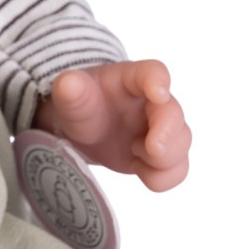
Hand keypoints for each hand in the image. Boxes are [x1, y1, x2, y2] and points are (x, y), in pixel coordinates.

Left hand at [34, 60, 190, 191]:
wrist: (80, 131)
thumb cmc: (79, 104)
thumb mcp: (69, 96)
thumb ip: (69, 89)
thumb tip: (68, 83)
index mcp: (131, 78)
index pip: (152, 71)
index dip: (159, 81)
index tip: (159, 94)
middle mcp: (153, 102)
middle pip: (173, 112)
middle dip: (168, 133)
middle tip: (151, 149)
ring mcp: (160, 129)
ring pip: (181, 142)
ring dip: (164, 158)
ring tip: (134, 154)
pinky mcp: (160, 155)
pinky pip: (177, 169)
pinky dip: (163, 177)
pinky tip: (139, 170)